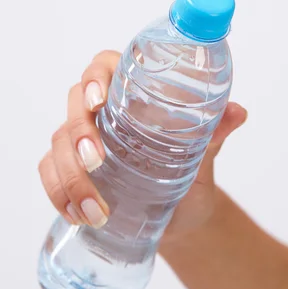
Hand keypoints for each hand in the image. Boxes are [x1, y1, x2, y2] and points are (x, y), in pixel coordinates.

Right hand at [38, 50, 247, 243]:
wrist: (181, 221)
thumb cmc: (191, 180)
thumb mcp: (203, 158)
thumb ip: (213, 134)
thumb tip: (238, 113)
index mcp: (131, 97)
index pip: (103, 67)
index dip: (94, 78)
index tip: (99, 101)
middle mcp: (103, 115)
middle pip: (73, 105)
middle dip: (79, 133)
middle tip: (96, 161)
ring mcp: (82, 142)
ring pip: (58, 143)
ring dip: (70, 177)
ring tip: (96, 210)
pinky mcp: (71, 171)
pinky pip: (49, 173)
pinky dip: (58, 194)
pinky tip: (76, 215)